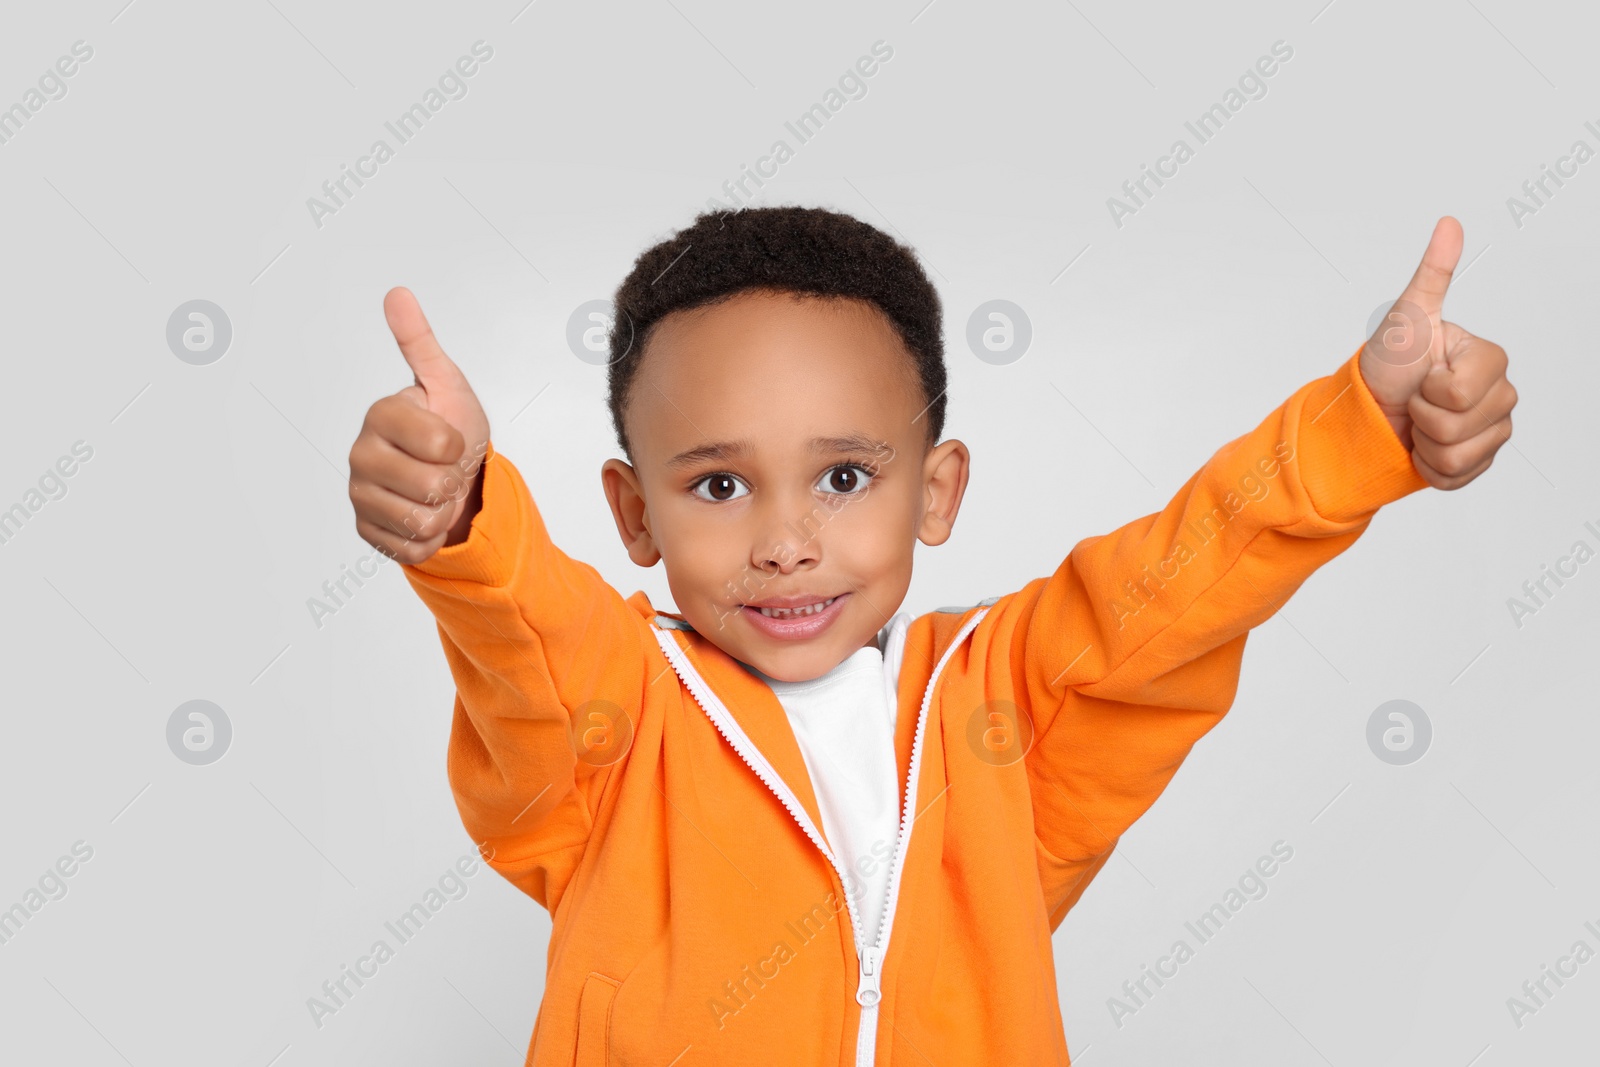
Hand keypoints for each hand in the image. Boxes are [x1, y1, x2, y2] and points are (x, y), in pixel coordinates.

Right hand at [348, 287, 491, 563]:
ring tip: (434, 491)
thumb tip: (397, 293)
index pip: (441, 443)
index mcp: (381, 415)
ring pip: (423, 522)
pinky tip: (422, 514)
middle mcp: (360, 454)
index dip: (458, 446)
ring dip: (442, 511)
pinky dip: (430, 538)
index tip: (450, 438)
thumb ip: (419, 343)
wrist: (452, 476)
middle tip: (444, 468)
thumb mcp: (446, 384)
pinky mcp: (366, 531)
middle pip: (431, 487)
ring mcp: (360, 495)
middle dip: (452, 482)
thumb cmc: (450, 426)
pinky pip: (412, 548)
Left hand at [1359, 216, 1517, 489]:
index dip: (1431, 389)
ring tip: (1416, 421)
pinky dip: (1428, 467)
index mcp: (1489, 361)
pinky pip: (1456, 479)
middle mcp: (1500, 395)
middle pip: (1460, 428)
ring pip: (1458, 456)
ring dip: (1424, 443)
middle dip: (1424, 416)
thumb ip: (1431, 274)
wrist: (1368, 411)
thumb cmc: (1387, 364)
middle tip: (1415, 399)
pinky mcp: (1477, 462)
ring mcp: (1492, 431)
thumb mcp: (1405, 318)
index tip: (1423, 375)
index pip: (1462, 392)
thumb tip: (1448, 223)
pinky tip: (1420, 445)